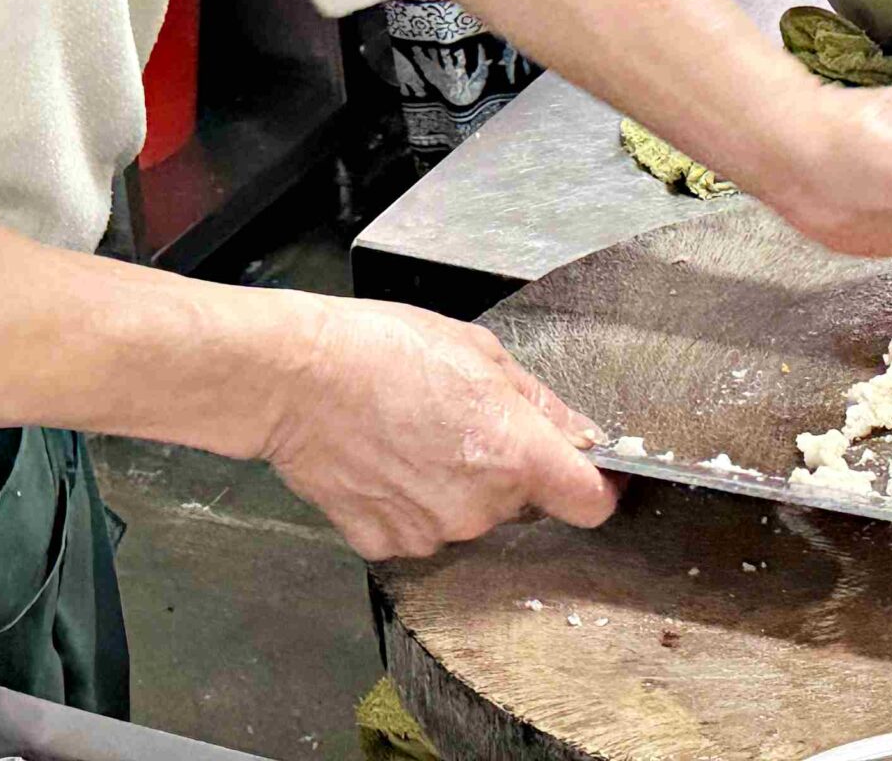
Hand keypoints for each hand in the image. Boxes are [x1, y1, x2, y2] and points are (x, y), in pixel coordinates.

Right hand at [260, 297, 617, 560]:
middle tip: (460, 420)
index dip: (594, 485)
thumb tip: (581, 433)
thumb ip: (540, 402)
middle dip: (506, 468)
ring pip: (467, 515)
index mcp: (517, 454)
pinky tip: (383, 459)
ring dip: (454, 485)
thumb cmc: (382, 348)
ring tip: (412, 433)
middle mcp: (482, 506)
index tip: (584, 469)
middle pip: (521, 503)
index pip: (591, 502)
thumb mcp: (479, 351)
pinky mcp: (385, 543)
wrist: (297, 376)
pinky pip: (416, 528)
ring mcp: (432, 531)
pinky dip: (407, 502)